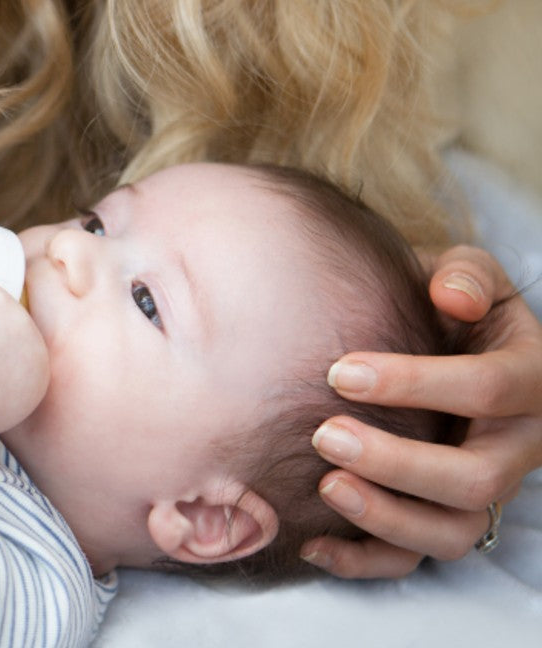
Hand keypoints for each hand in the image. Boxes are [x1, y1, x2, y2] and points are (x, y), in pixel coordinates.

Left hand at [304, 246, 541, 577]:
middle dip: (399, 463)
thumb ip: (466, 275)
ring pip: (455, 531)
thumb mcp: (470, 273)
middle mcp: (519, 445)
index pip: (488, 390)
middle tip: (326, 436)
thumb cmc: (453, 303)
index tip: (341, 372)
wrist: (452, 338)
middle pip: (476, 478)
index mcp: (529, 378)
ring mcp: (487, 488)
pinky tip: (313, 543)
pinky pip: (418, 558)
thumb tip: (450, 296)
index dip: (416, 383)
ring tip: (325, 486)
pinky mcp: (447, 515)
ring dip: (388, 517)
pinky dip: (366, 560)